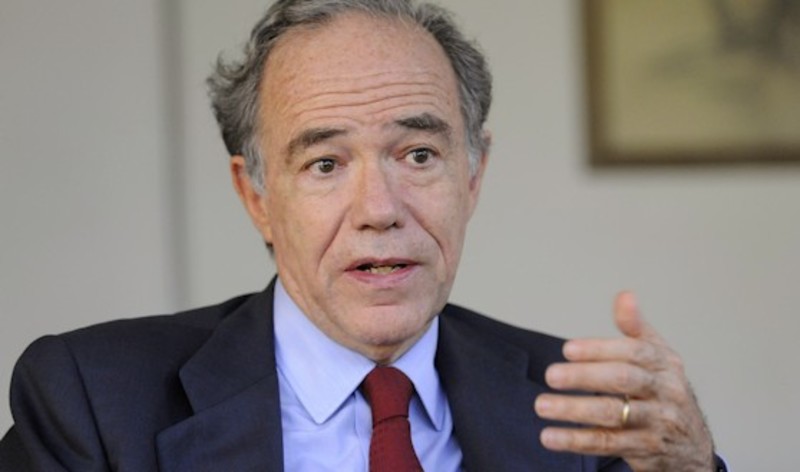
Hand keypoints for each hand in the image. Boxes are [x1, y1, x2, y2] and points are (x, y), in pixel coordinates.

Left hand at [533, 292, 714, 470]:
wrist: (692, 447)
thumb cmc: (665, 393)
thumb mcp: (659, 358)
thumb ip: (636, 329)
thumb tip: (624, 295)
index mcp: (665, 363)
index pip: (633, 351)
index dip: (600, 349)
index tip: (568, 349)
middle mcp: (666, 391)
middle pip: (624, 380)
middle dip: (585, 377)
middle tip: (551, 375)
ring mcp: (657, 422)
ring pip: (613, 414)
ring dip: (573, 410)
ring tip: (542, 405)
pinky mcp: (644, 449)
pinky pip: (607, 443)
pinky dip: (576, 440)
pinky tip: (549, 436)